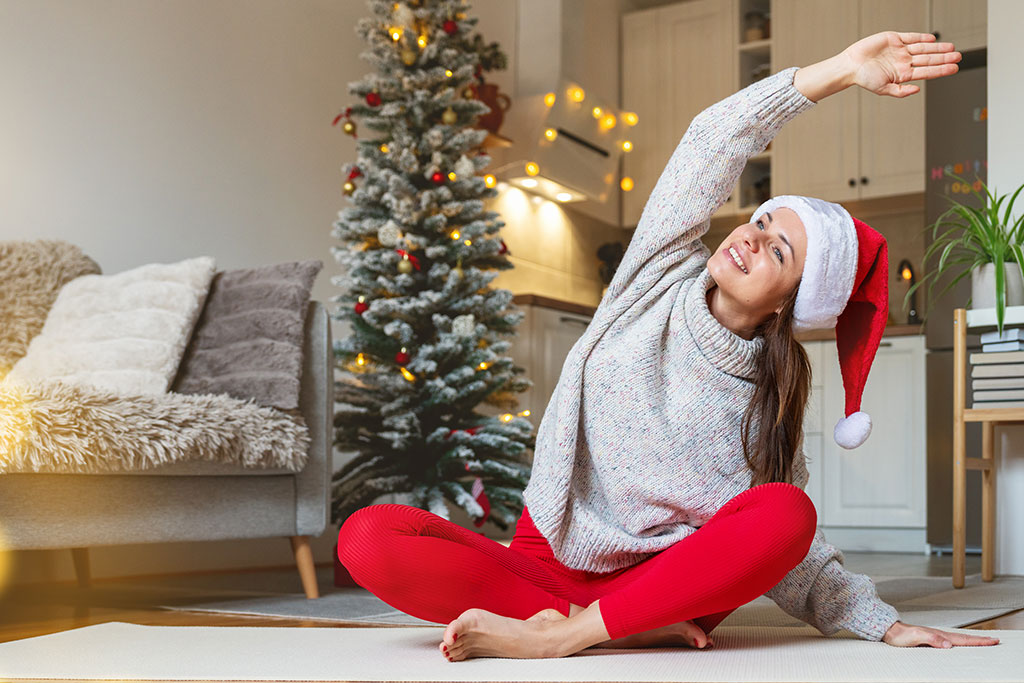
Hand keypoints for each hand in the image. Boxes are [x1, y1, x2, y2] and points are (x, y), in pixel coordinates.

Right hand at [841, 31, 960, 97]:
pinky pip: (912, 37)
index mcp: (903, 74)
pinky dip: (923, 37)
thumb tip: (917, 90)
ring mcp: (900, 50)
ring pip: (923, 48)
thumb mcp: (882, 89)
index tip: (954, 68)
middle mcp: (904, 62)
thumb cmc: (864, 78)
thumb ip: (900, 91)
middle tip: (958, 57)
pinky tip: (933, 39)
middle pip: (929, 59)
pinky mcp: (894, 39)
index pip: (927, 71)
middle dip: (944, 58)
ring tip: (951, 48)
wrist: (851, 65)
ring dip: (938, 48)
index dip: (941, 70)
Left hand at [882, 620, 999, 647]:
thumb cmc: (901, 634)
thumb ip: (932, 639)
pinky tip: (960, 645)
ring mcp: (936, 638)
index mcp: (940, 635)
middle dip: (980, 640)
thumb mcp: (916, 636)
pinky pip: (950, 642)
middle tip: (994, 640)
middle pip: (964, 638)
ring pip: (958, 640)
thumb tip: (948, 644)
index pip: (963, 639)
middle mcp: (940, 636)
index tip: (992, 640)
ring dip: (972, 641)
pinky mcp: (931, 641)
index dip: (978, 641)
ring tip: (983, 642)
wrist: (890, 630)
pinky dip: (960, 643)